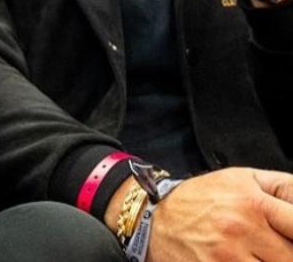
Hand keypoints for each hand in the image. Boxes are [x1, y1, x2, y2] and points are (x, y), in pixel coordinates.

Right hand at [148, 168, 292, 261]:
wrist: (152, 220)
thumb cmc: (200, 199)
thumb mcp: (242, 179)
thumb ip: (284, 187)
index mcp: (253, 203)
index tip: (292, 238)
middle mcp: (241, 230)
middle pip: (291, 258)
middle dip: (286, 254)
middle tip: (273, 249)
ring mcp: (227, 257)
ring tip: (260, 256)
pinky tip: (246, 260)